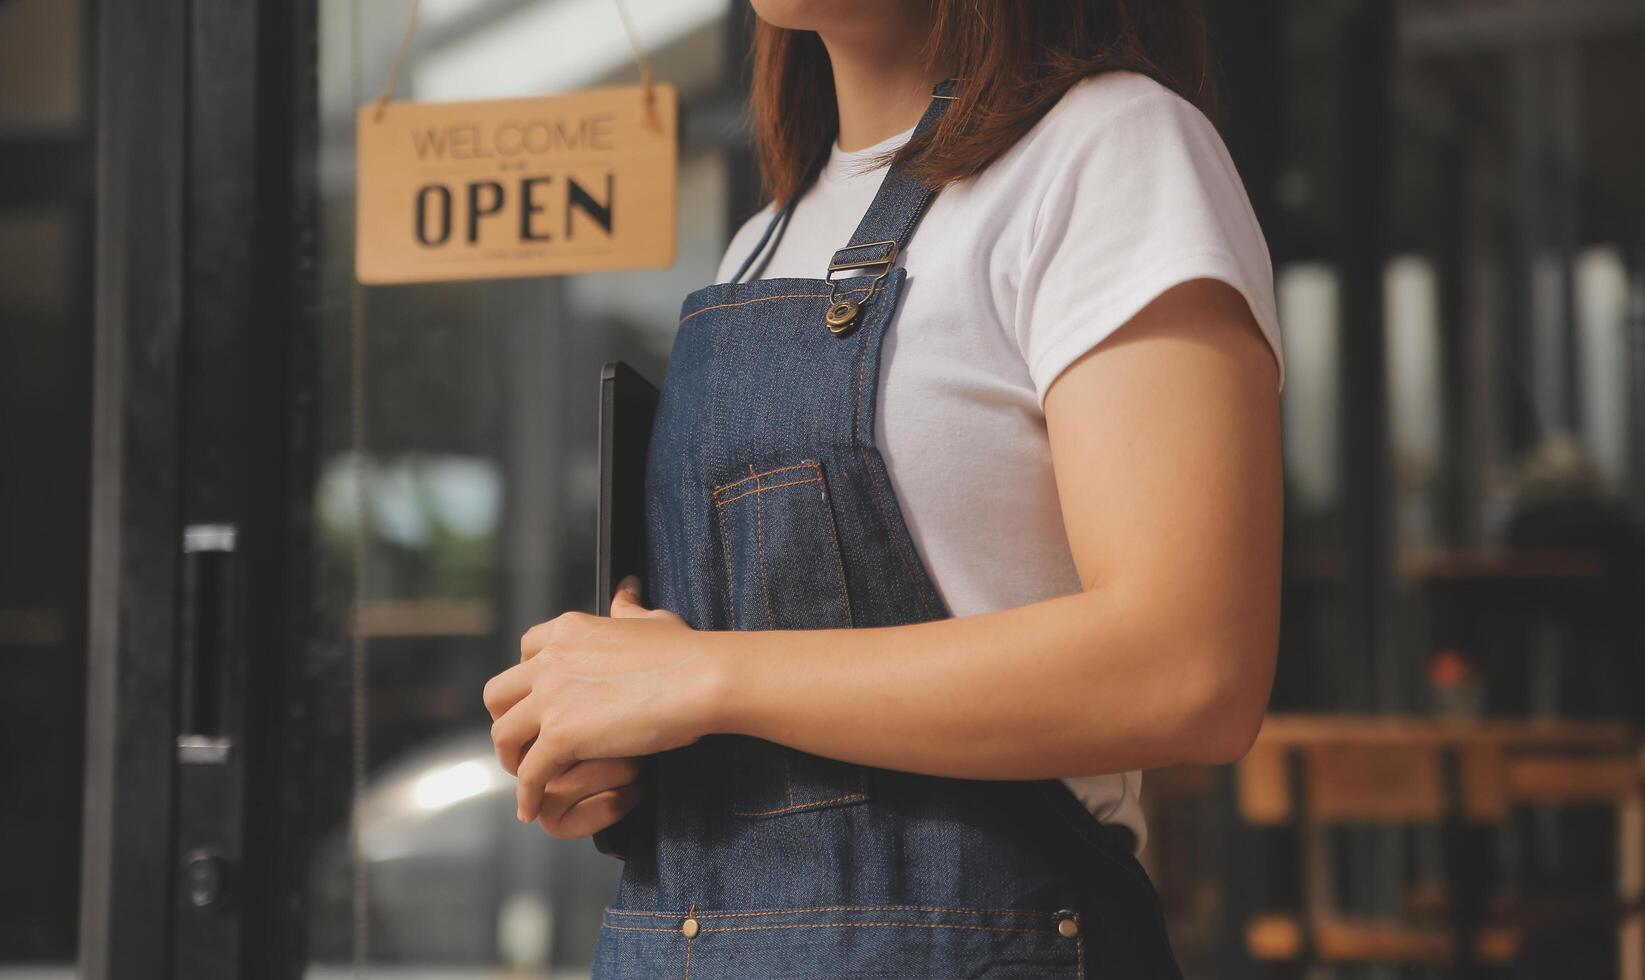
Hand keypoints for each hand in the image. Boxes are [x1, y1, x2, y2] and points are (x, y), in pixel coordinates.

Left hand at [483, 575, 723, 828]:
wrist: (701, 678)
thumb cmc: (686, 651)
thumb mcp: (651, 619)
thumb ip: (628, 608)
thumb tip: (626, 589)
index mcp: (568, 630)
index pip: (525, 649)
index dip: (529, 678)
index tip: (541, 699)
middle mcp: (549, 660)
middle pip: (498, 693)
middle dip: (506, 717)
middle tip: (524, 741)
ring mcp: (551, 698)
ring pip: (503, 734)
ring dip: (510, 758)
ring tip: (526, 779)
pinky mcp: (560, 736)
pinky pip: (529, 773)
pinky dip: (527, 796)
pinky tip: (532, 810)